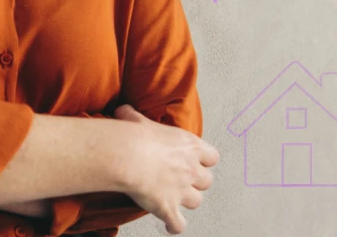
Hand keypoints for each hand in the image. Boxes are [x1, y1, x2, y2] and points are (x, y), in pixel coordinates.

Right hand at [113, 104, 218, 234]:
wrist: (126, 156)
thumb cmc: (134, 138)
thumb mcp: (136, 120)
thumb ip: (134, 116)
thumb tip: (123, 110)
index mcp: (189, 146)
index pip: (212, 156)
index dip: (204, 160)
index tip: (197, 161)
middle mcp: (190, 169)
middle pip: (207, 181)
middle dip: (197, 182)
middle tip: (185, 181)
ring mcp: (181, 191)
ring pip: (196, 202)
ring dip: (187, 202)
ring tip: (178, 201)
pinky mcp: (168, 208)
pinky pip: (178, 224)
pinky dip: (175, 226)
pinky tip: (170, 226)